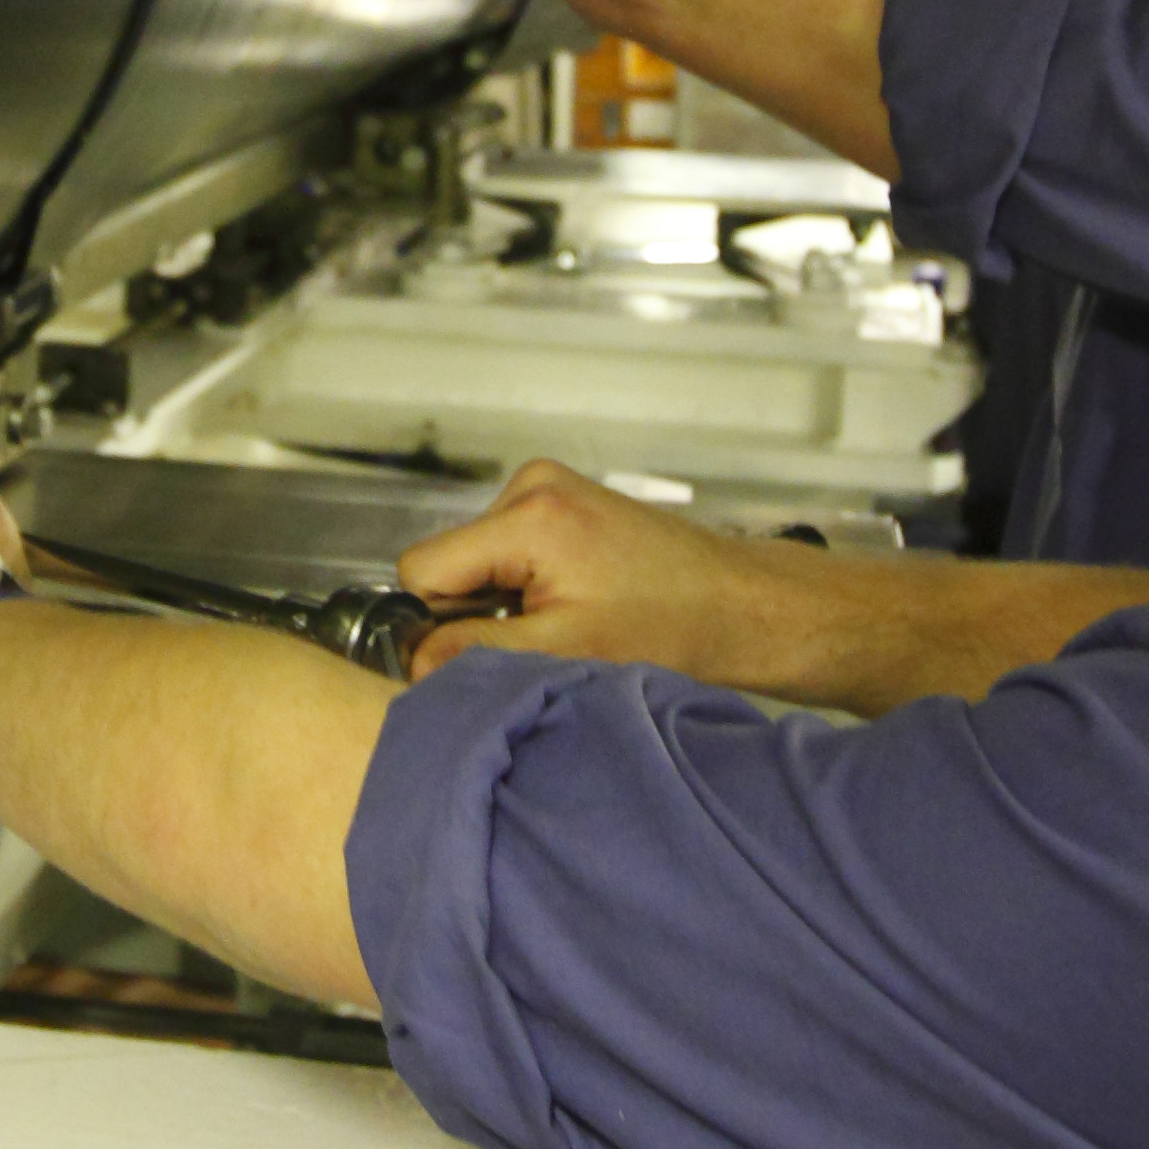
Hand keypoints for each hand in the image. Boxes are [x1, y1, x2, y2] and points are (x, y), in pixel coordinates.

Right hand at [393, 459, 817, 689]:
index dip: (440, 620)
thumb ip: (477, 652)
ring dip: (503, 602)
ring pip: (476, 559)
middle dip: (476, 611)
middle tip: (538, 642)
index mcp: (528, 515)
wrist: (739, 604)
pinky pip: (506, 548)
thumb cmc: (670, 628)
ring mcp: (548, 486)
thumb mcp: (565, 652)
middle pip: (448, 560)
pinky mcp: (564, 499)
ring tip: (566, 623)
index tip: (484, 653)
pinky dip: (525, 584)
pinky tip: (575, 603)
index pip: (423, 569)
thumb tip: (409, 663)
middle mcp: (531, 485)